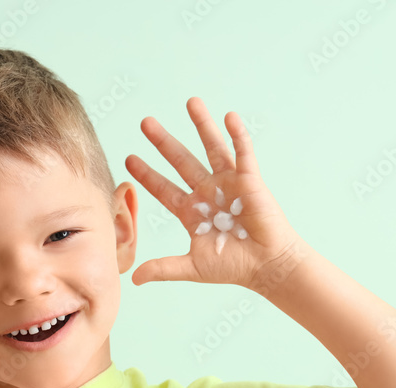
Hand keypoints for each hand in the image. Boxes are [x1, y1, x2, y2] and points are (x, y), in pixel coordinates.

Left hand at [124, 97, 301, 289]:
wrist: (267, 266)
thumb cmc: (233, 267)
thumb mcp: (193, 267)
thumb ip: (164, 268)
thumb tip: (135, 278)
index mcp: (192, 212)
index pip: (163, 188)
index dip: (147, 174)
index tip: (128, 158)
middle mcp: (208, 192)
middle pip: (181, 161)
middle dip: (163, 142)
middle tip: (146, 122)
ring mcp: (229, 183)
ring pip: (212, 148)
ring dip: (202, 125)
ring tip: (191, 101)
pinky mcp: (250, 180)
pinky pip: (243, 153)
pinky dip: (237, 135)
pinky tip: (229, 117)